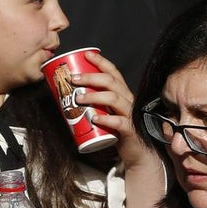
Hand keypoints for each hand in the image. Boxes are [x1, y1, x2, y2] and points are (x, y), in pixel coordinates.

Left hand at [71, 50, 151, 166]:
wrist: (137, 153)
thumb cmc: (119, 132)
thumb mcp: (108, 113)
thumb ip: (95, 106)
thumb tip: (69, 98)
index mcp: (123, 94)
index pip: (113, 73)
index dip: (101, 62)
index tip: (86, 54)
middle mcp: (128, 101)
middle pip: (111, 82)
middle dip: (91, 77)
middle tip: (73, 79)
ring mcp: (130, 115)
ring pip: (114, 99)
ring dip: (94, 96)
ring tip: (78, 98)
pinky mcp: (130, 131)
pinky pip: (119, 123)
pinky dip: (107, 120)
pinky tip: (95, 119)